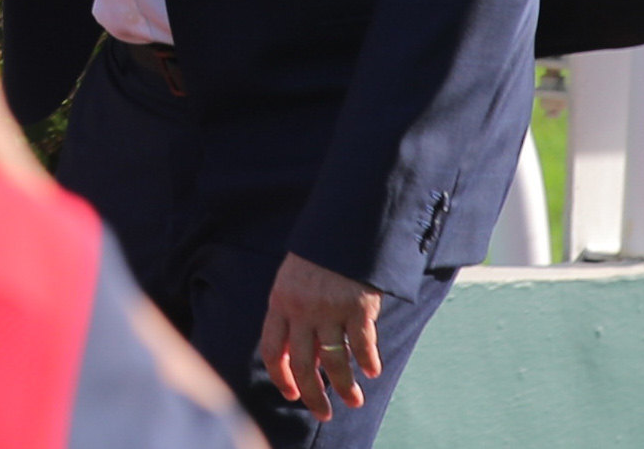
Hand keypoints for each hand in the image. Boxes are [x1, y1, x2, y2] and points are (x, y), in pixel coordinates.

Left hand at [254, 254, 384, 419]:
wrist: (342, 229)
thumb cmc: (316, 260)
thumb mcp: (292, 283)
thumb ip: (294, 317)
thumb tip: (306, 360)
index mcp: (279, 302)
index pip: (271, 349)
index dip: (280, 377)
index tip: (291, 394)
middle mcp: (301, 309)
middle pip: (301, 363)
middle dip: (312, 394)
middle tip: (323, 414)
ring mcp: (329, 308)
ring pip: (333, 360)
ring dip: (344, 386)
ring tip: (354, 402)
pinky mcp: (357, 306)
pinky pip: (361, 343)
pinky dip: (367, 361)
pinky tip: (372, 372)